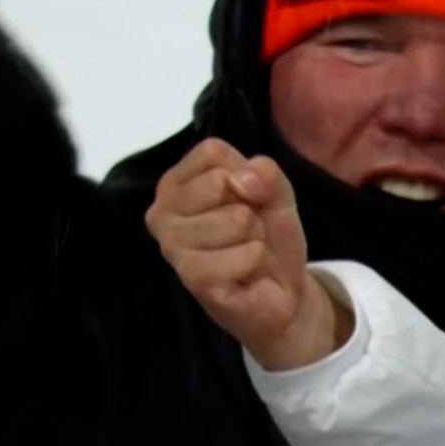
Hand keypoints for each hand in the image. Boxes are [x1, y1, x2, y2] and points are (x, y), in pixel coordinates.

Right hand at [146, 138, 346, 370]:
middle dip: (251, 208)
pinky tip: (246, 273)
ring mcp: (172, 245)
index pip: (212, 152)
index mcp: (176, 183)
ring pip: (236, 219)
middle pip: (221, 183)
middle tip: (247, 233)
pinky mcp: (192, 276)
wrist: (282, 293)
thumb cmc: (267, 237)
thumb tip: (240, 179)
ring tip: (245, 252)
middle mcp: (162, 211)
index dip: (245, 174)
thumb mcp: (276, 194)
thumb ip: (266, 173)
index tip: (246, 199)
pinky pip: (245, 254)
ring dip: (256, 237)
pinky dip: (258, 261)